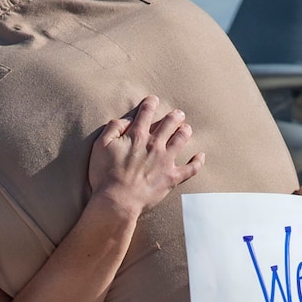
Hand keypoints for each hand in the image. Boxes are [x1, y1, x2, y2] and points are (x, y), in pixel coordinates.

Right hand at [89, 96, 202, 214]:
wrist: (116, 201)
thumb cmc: (104, 175)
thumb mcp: (100, 146)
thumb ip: (113, 128)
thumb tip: (125, 120)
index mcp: (137, 135)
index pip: (146, 112)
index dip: (150, 103)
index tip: (152, 100)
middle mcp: (154, 144)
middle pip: (170, 122)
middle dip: (175, 115)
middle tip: (177, 114)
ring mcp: (165, 160)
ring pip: (182, 139)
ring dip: (185, 131)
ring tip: (186, 128)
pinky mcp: (172, 177)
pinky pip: (191, 168)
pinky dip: (197, 161)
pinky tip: (200, 156)